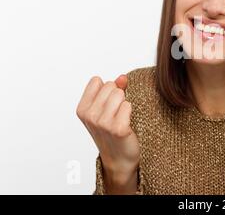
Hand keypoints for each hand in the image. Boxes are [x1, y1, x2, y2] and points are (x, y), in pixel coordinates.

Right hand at [76, 74, 139, 192]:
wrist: (119, 158)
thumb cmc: (112, 131)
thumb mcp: (106, 108)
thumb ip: (114, 88)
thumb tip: (123, 77)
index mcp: (82, 109)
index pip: (97, 81)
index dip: (106, 90)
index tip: (106, 105)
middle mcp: (90, 116)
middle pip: (110, 86)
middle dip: (117, 96)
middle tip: (115, 114)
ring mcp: (103, 123)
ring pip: (120, 94)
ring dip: (124, 104)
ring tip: (121, 118)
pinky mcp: (118, 129)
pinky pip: (128, 105)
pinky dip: (130, 112)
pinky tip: (126, 124)